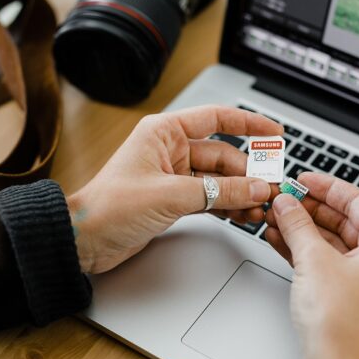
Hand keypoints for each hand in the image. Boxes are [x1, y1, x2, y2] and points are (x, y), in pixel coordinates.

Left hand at [69, 105, 282, 273]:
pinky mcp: (174, 199)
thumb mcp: (171, 195)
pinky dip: (227, 205)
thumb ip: (220, 191)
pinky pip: (211, 197)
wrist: (84, 240)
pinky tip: (244, 215)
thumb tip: (256, 188)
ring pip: (219, 179)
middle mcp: (171, 150)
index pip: (216, 118)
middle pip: (223, 155)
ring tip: (260, 207)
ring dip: (240, 192)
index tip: (275, 133)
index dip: (249, 124)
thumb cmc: (110, 207)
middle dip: (248, 173)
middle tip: (269, 189)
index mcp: (165, 132)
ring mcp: (174, 176)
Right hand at [265, 173, 358, 358]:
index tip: (303, 179)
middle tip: (285, 198)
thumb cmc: (343, 324)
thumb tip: (288, 204)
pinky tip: (279, 238)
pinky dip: (303, 248)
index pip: (357, 200)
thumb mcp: (314, 260)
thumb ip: (298, 225)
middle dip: (310, 209)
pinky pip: (326, 259)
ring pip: (331, 240)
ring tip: (276, 216)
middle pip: (344, 219)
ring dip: (302, 228)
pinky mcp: (349, 292)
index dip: (326, 186)